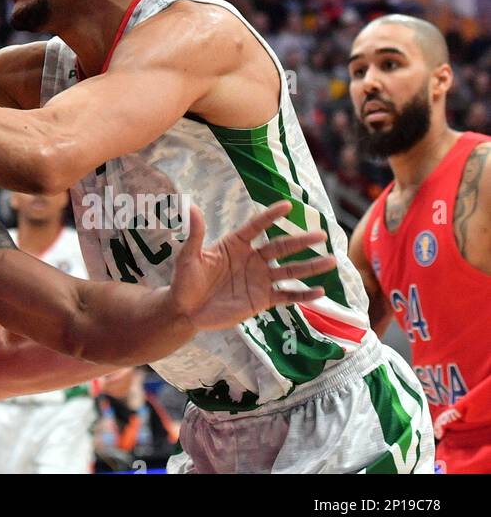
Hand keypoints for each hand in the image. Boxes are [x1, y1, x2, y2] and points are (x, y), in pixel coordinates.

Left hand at [168, 201, 333, 331]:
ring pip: (289, 271)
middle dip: (301, 241)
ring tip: (331, 260)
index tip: (288, 205)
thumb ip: (196, 234)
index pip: (256, 227)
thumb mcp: (189, 257)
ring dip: (310, 267)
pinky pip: (287, 296)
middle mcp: (252, 260)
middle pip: (280, 247)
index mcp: (235, 245)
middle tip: (321, 234)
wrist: (186, 311)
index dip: (271, 216)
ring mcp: (259, 280)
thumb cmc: (185, 281)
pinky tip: (320, 291)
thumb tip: (191, 206)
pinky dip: (303, 294)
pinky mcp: (262, 300)